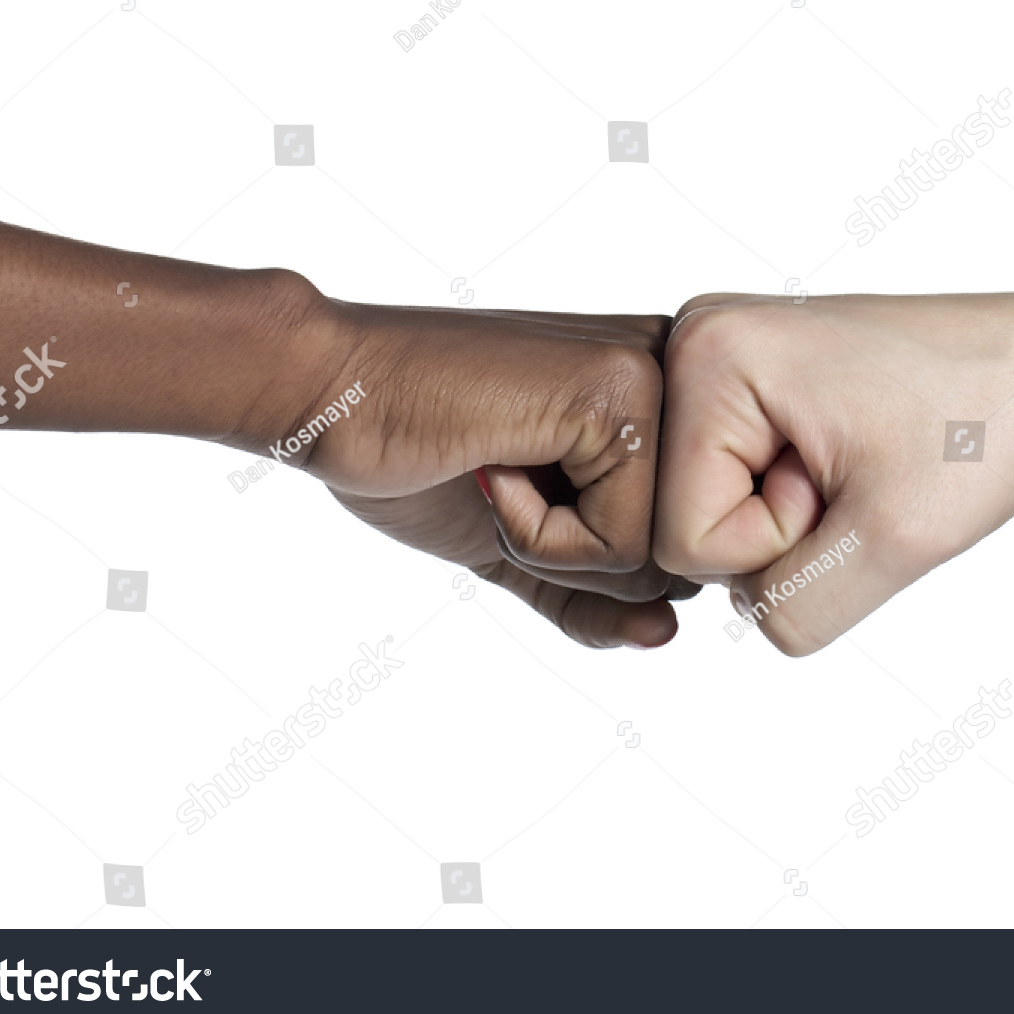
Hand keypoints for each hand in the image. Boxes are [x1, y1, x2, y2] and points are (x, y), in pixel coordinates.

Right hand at [293, 301, 697, 648]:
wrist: (332, 389)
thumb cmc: (416, 453)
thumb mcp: (522, 547)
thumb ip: (594, 598)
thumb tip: (665, 634)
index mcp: (667, 402)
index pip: (680, 549)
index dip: (583, 556)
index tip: (514, 477)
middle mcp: (681, 378)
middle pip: (677, 561)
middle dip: (571, 558)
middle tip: (501, 475)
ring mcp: (657, 380)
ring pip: (655, 559)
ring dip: (549, 547)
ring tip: (497, 464)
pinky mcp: (622, 398)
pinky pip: (618, 545)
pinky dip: (534, 533)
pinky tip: (491, 459)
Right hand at [652, 291, 1013, 654]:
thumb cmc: (986, 424)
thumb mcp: (893, 543)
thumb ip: (790, 609)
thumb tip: (742, 613)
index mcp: (708, 357)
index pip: (681, 535)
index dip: (777, 540)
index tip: (851, 480)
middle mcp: (693, 345)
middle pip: (682, 522)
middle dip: (778, 530)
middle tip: (856, 473)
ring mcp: (719, 363)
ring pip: (712, 513)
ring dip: (791, 518)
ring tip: (857, 464)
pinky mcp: (745, 385)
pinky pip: (735, 490)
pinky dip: (797, 499)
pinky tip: (848, 461)